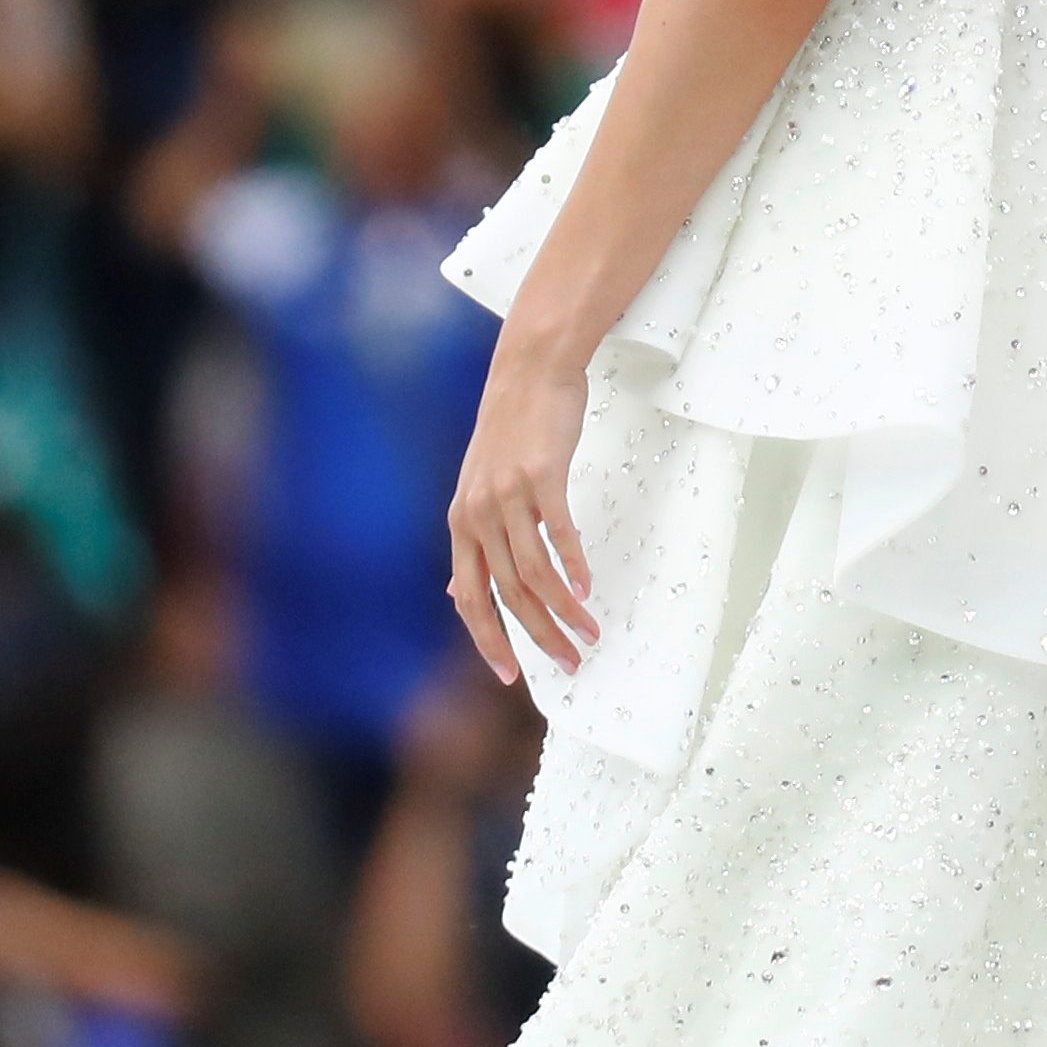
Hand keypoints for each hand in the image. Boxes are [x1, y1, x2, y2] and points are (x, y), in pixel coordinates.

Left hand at [445, 343, 595, 684]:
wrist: (528, 370)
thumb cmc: (511, 431)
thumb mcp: (479, 489)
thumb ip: (472, 543)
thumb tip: (458, 593)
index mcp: (461, 524)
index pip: (471, 600)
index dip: (490, 641)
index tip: (512, 676)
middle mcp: (478, 515)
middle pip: (508, 594)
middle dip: (538, 637)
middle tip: (568, 663)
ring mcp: (508, 496)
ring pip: (535, 572)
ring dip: (564, 610)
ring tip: (588, 633)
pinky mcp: (541, 477)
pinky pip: (559, 535)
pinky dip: (575, 566)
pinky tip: (588, 588)